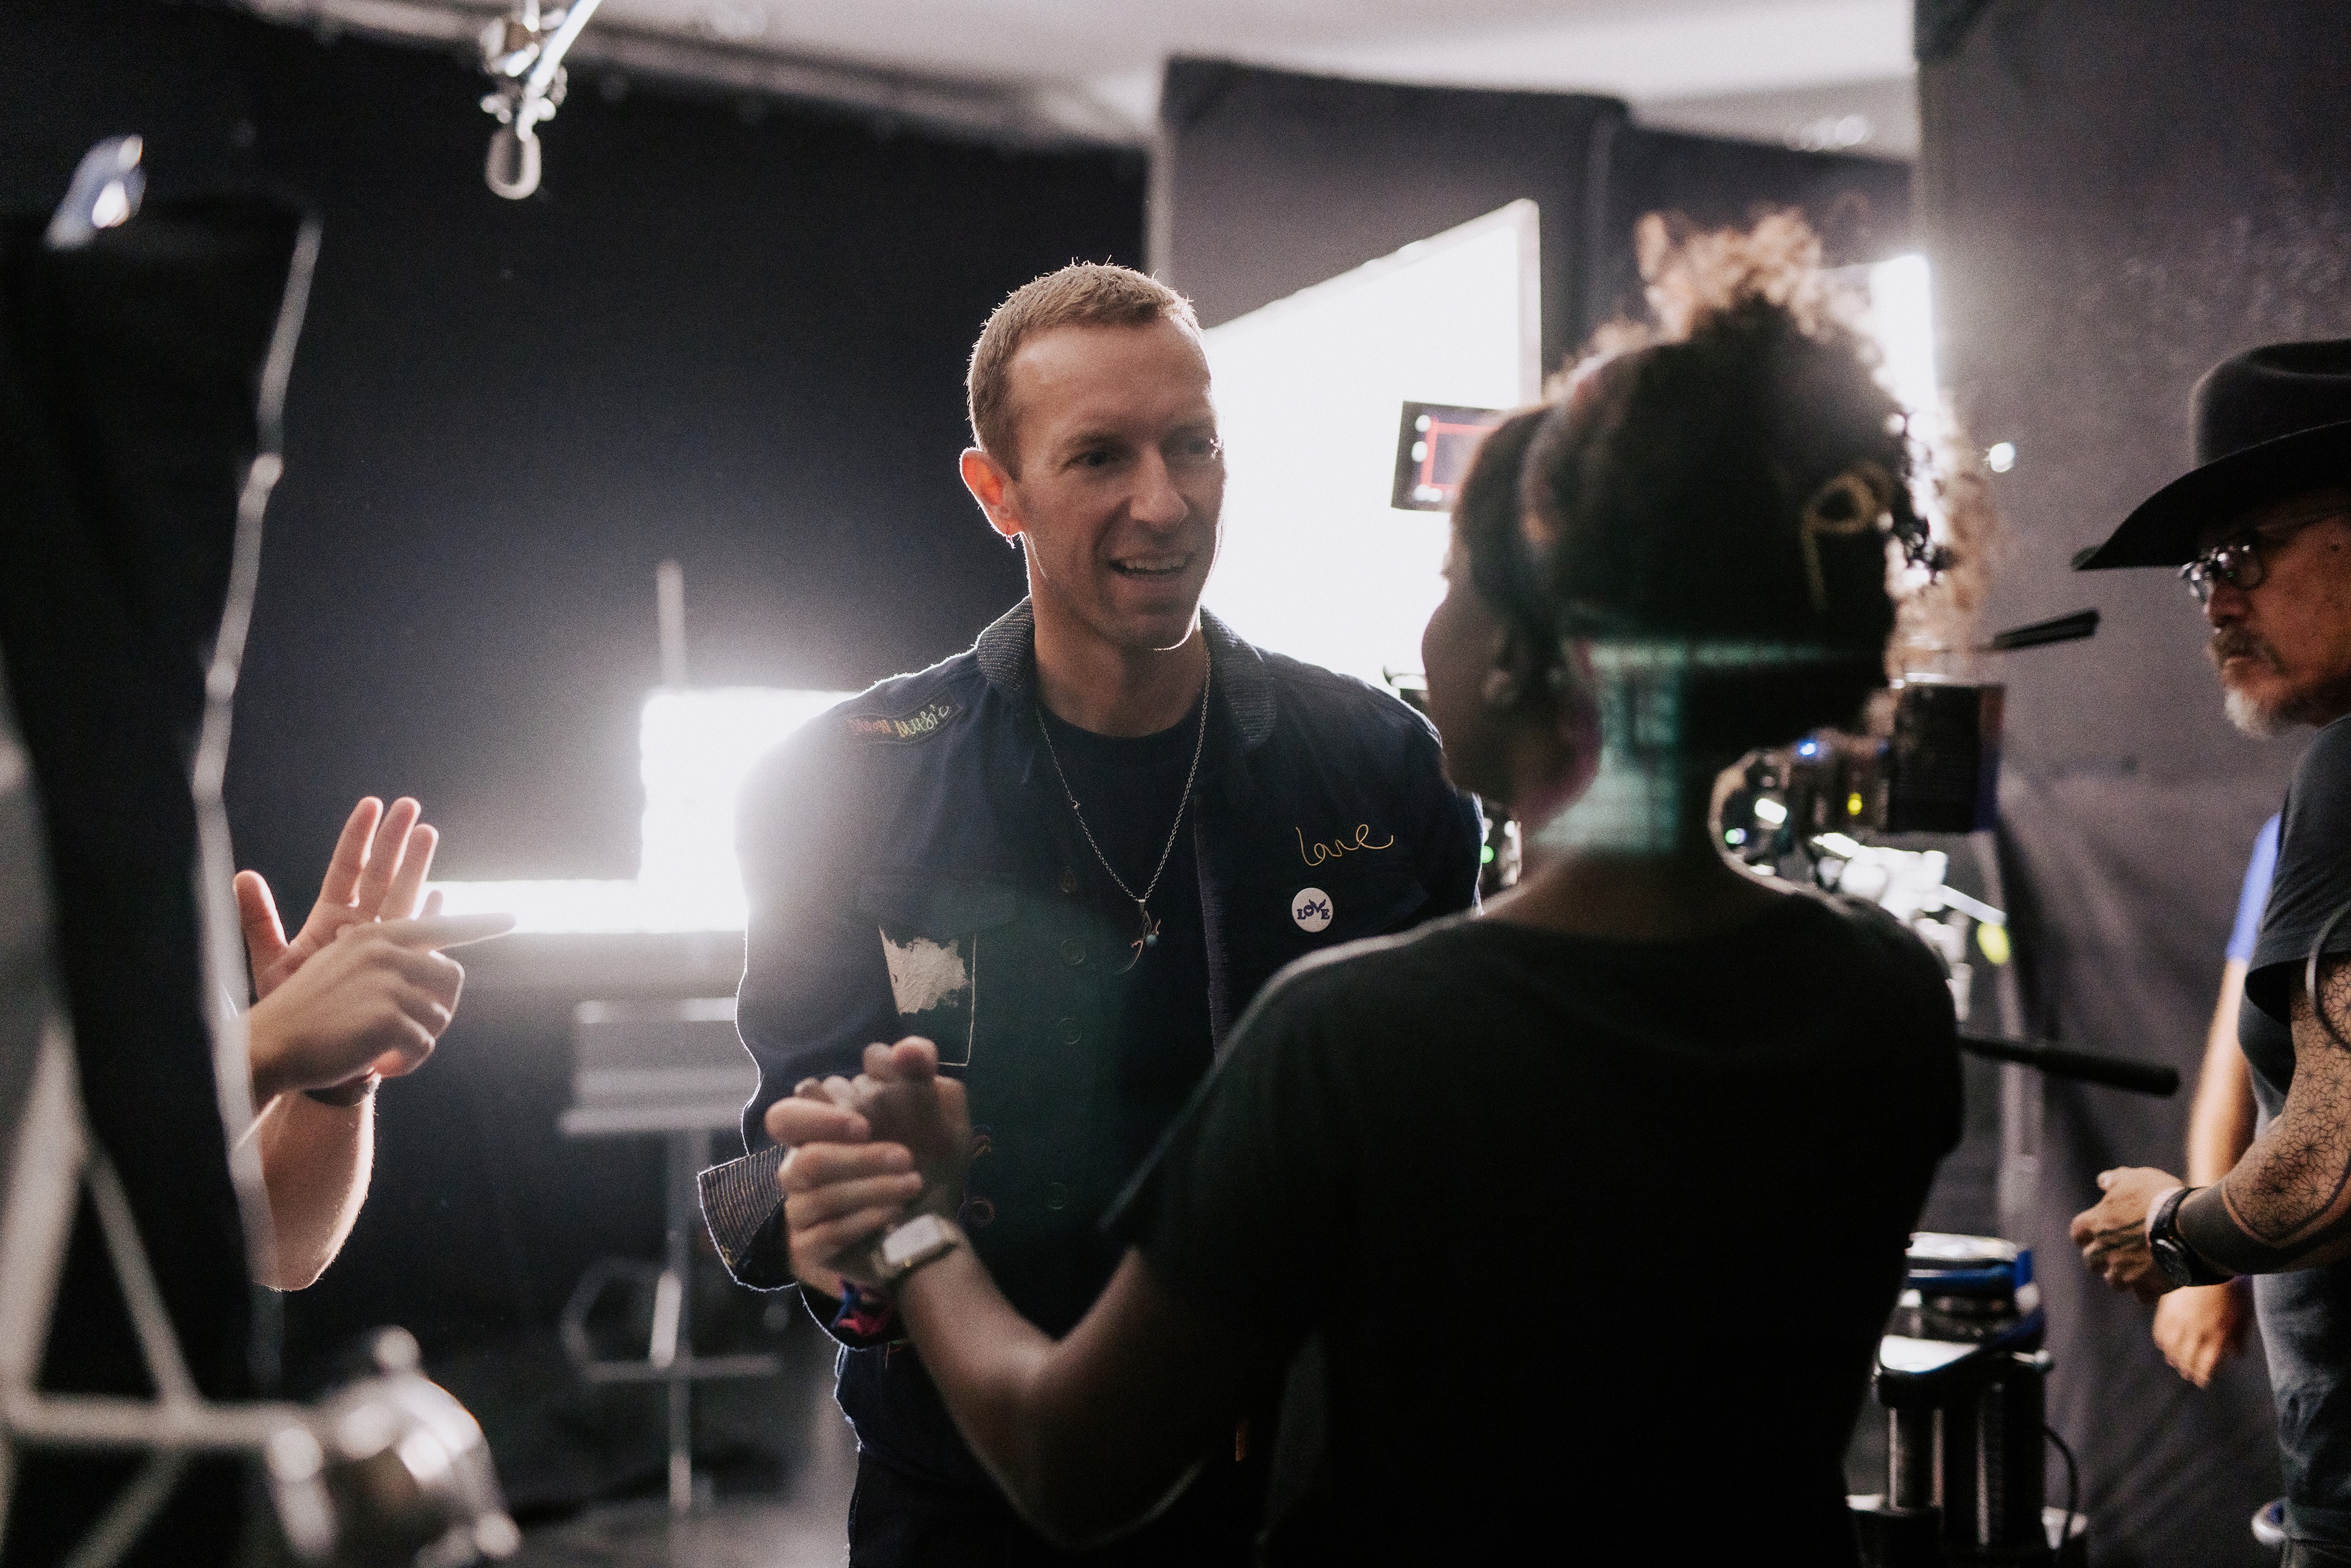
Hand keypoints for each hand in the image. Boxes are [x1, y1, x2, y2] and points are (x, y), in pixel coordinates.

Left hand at [237, 796, 439, 1000]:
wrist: (311, 1053)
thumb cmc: (290, 1011)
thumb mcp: (271, 963)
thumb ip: (260, 920)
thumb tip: (243, 876)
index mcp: (329, 918)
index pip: (346, 868)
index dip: (359, 837)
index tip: (371, 805)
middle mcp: (359, 926)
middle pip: (381, 874)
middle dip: (395, 840)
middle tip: (408, 806)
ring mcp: (382, 946)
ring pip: (403, 896)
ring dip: (417, 866)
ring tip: (427, 832)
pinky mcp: (400, 970)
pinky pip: (419, 938)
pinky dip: (430, 917)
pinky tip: (440, 895)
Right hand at [246, 913, 512, 1103]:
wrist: (272, 1045)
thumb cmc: (308, 1013)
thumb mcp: (345, 969)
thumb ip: (388, 959)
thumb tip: (436, 960)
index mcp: (376, 935)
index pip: (440, 926)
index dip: (479, 922)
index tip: (512, 917)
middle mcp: (386, 951)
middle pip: (452, 978)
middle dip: (440, 1012)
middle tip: (411, 1036)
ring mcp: (389, 982)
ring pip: (440, 1015)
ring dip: (419, 1042)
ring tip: (387, 1054)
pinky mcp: (389, 1017)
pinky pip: (425, 1044)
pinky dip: (408, 1062)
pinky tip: (382, 1068)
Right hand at [764, 1038, 971, 1293]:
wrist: (933, 1229)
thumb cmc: (928, 1162)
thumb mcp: (938, 1112)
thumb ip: (922, 1071)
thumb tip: (907, 1049)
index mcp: (823, 1126)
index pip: (793, 1109)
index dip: (821, 1114)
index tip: (866, 1123)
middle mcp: (801, 1164)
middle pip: (798, 1159)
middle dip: (850, 1155)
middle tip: (903, 1156)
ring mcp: (801, 1207)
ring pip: (815, 1194)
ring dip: (872, 1187)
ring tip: (913, 1183)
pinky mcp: (809, 1247)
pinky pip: (824, 1232)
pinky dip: (865, 1220)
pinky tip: (897, 1213)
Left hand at [2071, 1166, 2184, 1301]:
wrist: (2187, 1225)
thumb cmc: (2158, 1197)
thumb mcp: (2136, 1178)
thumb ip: (2116, 1179)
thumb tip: (2102, 1181)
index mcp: (2097, 1223)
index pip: (2078, 1233)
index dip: (2086, 1234)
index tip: (2093, 1233)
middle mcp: (2105, 1250)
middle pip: (2092, 1261)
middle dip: (2101, 1258)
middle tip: (2115, 1253)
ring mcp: (2125, 1271)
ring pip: (2114, 1282)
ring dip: (2122, 1276)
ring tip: (2134, 1270)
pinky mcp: (2148, 1286)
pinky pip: (2143, 1296)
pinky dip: (2147, 1292)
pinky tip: (2156, 1284)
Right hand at [2152, 1279, 2249, 1386]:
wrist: (2205, 1265)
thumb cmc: (2229, 1290)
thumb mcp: (2243, 1314)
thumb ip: (2240, 1336)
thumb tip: (2237, 1355)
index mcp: (2216, 1336)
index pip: (2206, 1365)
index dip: (2204, 1375)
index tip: (2203, 1381)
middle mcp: (2195, 1334)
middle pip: (2187, 1359)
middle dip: (2188, 1370)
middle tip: (2188, 1375)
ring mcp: (2178, 1323)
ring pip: (2171, 1349)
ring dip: (2173, 1359)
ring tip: (2174, 1363)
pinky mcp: (2165, 1312)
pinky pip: (2160, 1332)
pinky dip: (2161, 1342)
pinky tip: (2163, 1346)